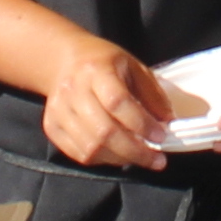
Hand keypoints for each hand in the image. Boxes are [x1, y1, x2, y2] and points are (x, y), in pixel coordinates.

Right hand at [39, 40, 179, 172]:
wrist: (64, 61)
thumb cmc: (104, 63)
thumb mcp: (133, 67)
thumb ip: (152, 94)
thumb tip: (168, 121)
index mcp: (96, 70)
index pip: (118, 102)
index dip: (141, 123)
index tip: (161, 136)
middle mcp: (73, 90)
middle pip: (104, 131)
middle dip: (135, 151)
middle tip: (157, 160)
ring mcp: (58, 110)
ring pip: (91, 148)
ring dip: (121, 158)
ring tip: (140, 158)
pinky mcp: (51, 126)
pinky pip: (79, 153)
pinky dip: (103, 160)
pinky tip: (118, 155)